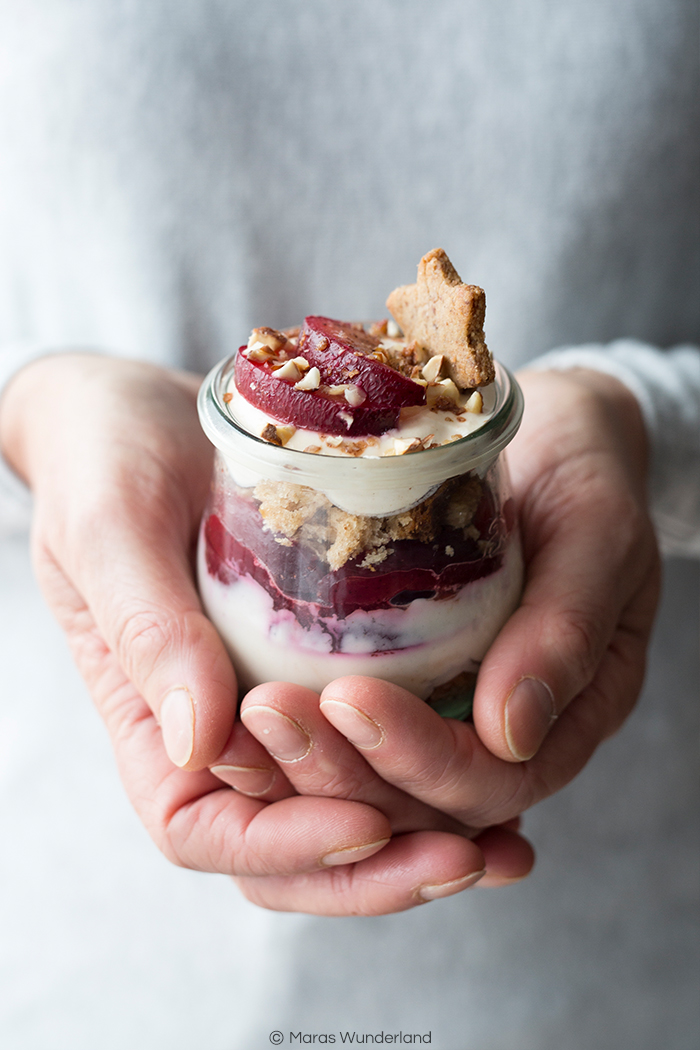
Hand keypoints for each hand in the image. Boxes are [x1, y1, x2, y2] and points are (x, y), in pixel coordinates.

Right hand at [0, 353, 531, 913]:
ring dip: (420, 834)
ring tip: (506, 842)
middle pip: (290, 844)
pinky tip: (499, 761)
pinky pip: (375, 735)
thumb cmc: (103, 460)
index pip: (207, 831)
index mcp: (152, 722)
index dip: (287, 845)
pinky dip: (433, 766)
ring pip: (344, 802)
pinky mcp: (322, 659)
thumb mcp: (110, 528)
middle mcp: (216, 728)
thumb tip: (204, 746)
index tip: (366, 822)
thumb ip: (145, 630)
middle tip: (469, 852)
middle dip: (376, 868)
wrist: (138, 408)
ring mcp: (272, 697)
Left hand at [239, 368, 659, 861]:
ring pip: (384, 781)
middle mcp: (512, 725)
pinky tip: (246, 704)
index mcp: (573, 709)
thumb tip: (508, 732)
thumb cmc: (585, 466)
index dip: (424, 760)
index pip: (498, 780)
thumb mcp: (596, 528)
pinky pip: (360, 728)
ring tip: (248, 715)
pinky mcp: (413, 674)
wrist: (552, 430)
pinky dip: (309, 731)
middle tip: (269, 713)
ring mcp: (458, 703)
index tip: (350, 699)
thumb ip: (567, 626)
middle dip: (347, 770)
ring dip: (314, 763)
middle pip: (429, 800)